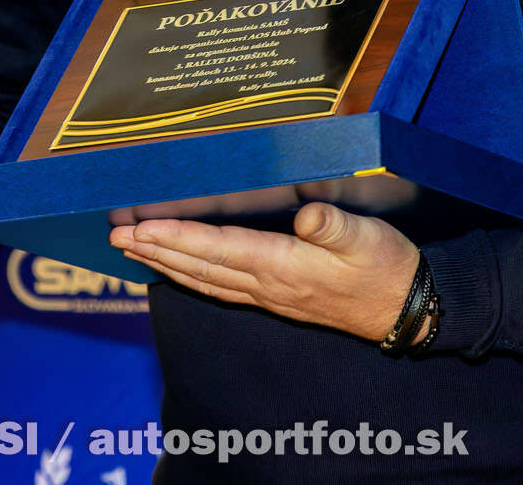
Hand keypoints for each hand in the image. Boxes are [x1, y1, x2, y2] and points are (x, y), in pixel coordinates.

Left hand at [110, 201, 419, 341]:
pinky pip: (222, 288)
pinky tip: (180, 271)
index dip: (176, 238)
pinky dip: (193, 277)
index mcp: (283, 265)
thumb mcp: (368, 238)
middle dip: (155, 252)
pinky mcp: (278, 299)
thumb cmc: (387, 267)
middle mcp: (268, 285)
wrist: (408, 308)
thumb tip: (307, 214)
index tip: (140, 228)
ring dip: (166, 265)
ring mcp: (271, 296)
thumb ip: (335, 226)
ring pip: (205, 281)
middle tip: (114, 238)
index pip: (217, 250)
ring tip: (132, 252)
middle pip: (199, 268)